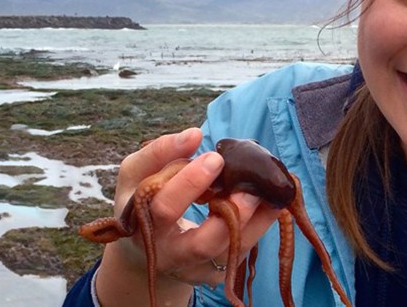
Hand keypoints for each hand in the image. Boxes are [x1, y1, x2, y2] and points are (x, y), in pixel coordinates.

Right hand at [94, 128, 282, 303]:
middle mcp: (169, 255)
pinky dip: (261, 223)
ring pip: (232, 250)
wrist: (146, 249)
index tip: (215, 157)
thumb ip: (160, 152)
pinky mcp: (217, 272)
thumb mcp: (136, 174)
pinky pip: (244, 249)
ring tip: (269, 187)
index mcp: (143, 227)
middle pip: (203, 244)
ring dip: (257, 217)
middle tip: (250, 183)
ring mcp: (196, 269)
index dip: (191, 182)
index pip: (164, 208)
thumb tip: (194, 134)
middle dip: (232, 212)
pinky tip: (270, 199)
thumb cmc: (143, 200)